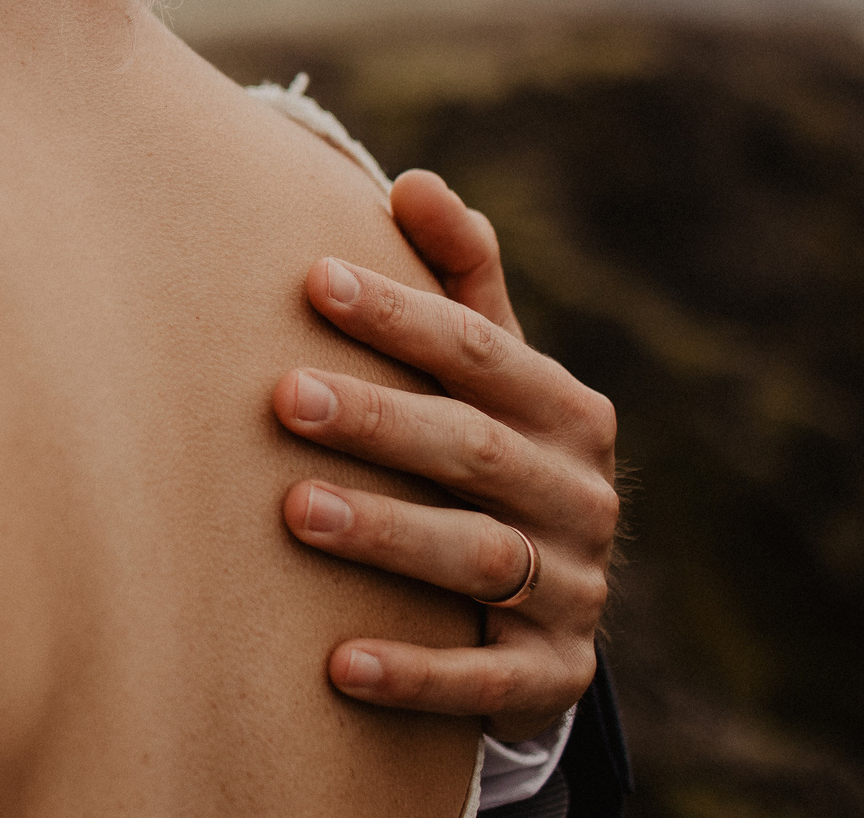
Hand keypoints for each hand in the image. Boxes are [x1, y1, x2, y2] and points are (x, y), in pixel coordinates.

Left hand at [274, 170, 619, 745]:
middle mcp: (580, 494)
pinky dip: (415, 671)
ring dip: (385, 532)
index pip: (479, 350)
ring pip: (477, 555)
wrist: (544, 607)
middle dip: (378, 419)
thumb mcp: (485, 372)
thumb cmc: (482, 451)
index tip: (313, 280)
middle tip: (284, 396)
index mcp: (563, 408)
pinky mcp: (555, 676)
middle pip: (472, 447)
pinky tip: (336, 665)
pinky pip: (486, 682)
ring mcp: (575, 588)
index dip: (399, 315)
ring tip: (294, 510)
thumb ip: (458, 280)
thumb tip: (414, 182)